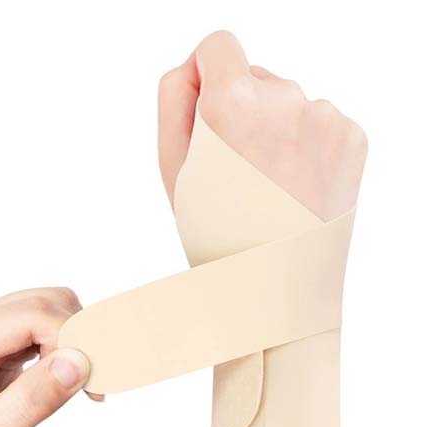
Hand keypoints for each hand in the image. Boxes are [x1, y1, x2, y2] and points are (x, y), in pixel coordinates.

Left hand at [0, 288, 90, 426]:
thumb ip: (30, 401)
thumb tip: (80, 361)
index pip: (29, 315)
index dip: (70, 337)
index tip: (93, 376)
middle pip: (41, 304)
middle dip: (77, 336)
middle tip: (94, 381)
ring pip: (46, 308)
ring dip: (74, 338)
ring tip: (79, 380)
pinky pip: (41, 325)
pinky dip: (64, 344)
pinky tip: (66, 374)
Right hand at [158, 31, 367, 426]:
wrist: (274, 285)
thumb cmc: (216, 232)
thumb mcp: (171, 168)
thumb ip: (173, 99)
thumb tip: (196, 64)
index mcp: (231, 103)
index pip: (218, 44)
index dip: (208, 72)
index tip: (211, 105)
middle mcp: (283, 99)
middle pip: (257, 75)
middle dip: (244, 110)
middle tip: (240, 168)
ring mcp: (324, 117)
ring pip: (290, 100)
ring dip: (277, 128)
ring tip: (270, 183)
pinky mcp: (352, 136)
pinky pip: (320, 120)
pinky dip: (307, 143)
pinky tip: (296, 184)